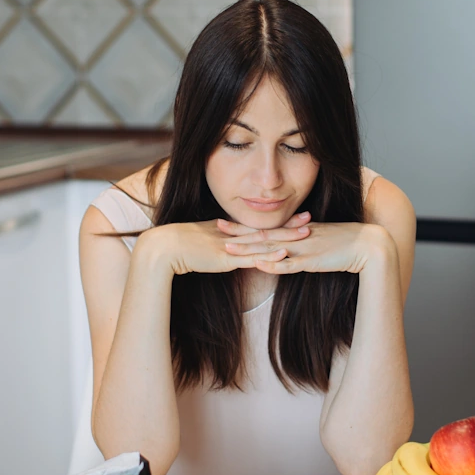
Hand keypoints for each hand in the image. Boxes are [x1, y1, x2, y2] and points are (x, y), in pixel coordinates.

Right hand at [140, 212, 312, 274]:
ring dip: (286, 237)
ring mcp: (231, 246)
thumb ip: (216, 241)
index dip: (278, 221)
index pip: (258, 224)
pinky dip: (269, 255)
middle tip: (310, 219)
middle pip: (266, 229)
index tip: (294, 216)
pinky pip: (252, 257)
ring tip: (305, 233)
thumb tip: (226, 244)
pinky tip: (284, 254)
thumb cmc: (179, 246)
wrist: (164, 248)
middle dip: (289, 225)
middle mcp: (233, 235)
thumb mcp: (202, 240)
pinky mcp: (227, 259)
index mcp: (228, 230)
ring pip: (264, 241)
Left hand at [220, 219, 393, 274]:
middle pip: (263, 234)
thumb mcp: (323, 239)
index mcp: (299, 229)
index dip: (246, 225)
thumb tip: (291, 247)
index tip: (227, 222)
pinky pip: (290, 264)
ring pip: (271, 249)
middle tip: (216, 228)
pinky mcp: (313, 261)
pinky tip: (258, 264)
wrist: (369, 246)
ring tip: (228, 249)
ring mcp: (305, 248)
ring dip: (249, 249)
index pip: (267, 227)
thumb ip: (306, 241)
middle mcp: (298, 236)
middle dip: (239, 233)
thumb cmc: (348, 243)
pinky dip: (274, 264)